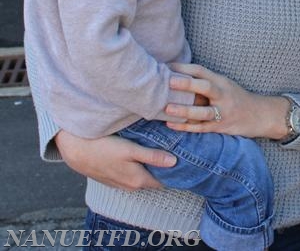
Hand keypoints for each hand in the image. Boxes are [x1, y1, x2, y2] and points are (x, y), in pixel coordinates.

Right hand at [55, 130, 174, 190]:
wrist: (77, 151)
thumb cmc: (105, 148)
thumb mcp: (130, 150)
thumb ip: (152, 156)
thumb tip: (174, 162)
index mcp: (138, 180)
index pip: (163, 181)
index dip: (175, 171)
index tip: (187, 160)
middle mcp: (131, 186)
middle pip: (154, 178)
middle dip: (165, 168)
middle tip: (178, 152)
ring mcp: (120, 183)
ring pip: (143, 177)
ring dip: (152, 167)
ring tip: (163, 151)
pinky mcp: (113, 178)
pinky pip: (132, 175)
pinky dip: (140, 167)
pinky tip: (141, 155)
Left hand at [165, 62, 290, 139]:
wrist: (260, 114)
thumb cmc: (236, 98)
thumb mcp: (225, 85)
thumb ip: (206, 82)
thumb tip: (178, 77)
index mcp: (222, 81)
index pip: (202, 71)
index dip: (184, 67)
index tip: (167, 66)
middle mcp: (223, 95)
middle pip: (206, 87)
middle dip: (188, 84)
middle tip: (169, 81)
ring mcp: (223, 112)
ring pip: (203, 112)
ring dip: (185, 111)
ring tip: (168, 109)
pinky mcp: (221, 127)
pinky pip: (202, 128)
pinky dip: (186, 127)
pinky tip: (171, 125)